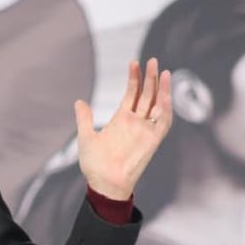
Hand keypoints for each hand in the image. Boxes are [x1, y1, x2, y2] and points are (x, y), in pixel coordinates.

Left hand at [75, 57, 171, 200]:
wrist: (104, 183)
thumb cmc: (95, 165)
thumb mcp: (86, 137)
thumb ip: (85, 119)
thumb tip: (79, 101)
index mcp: (120, 120)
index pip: (131, 94)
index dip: (134, 79)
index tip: (134, 63)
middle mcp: (135, 123)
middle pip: (146, 96)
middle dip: (150, 78)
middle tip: (152, 60)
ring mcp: (145, 131)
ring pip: (157, 105)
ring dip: (161, 89)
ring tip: (162, 71)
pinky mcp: (153, 141)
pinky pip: (163, 122)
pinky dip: (166, 109)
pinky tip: (165, 95)